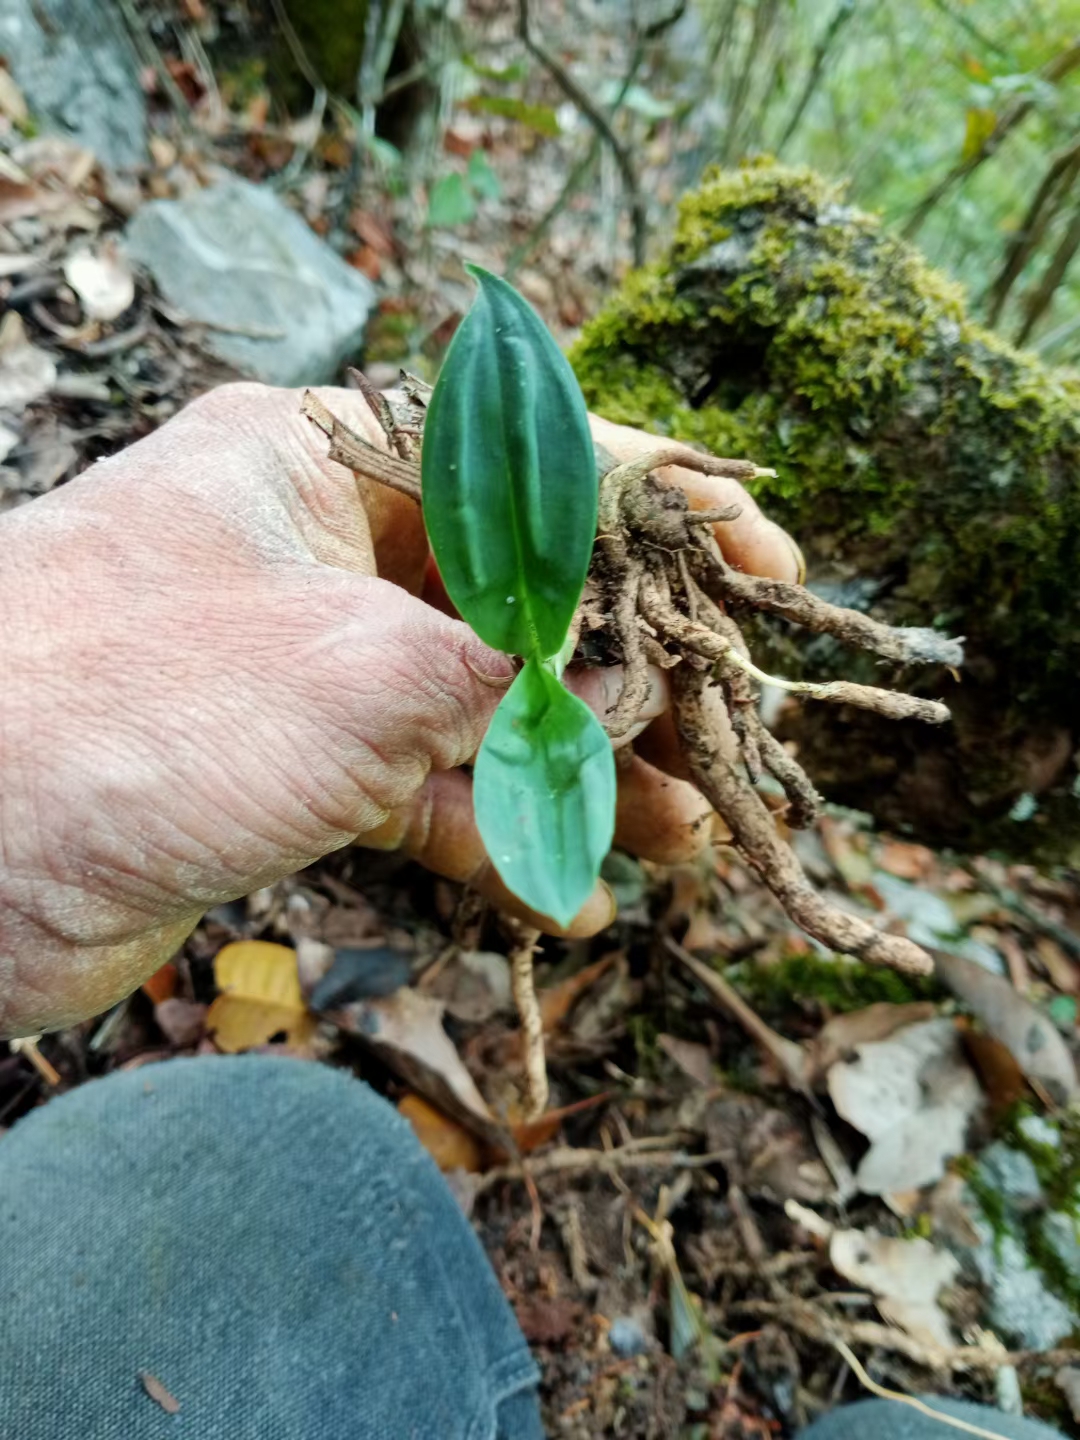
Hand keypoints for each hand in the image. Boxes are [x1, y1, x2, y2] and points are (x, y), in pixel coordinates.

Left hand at [0, 383, 799, 1036]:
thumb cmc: (130, 713)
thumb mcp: (364, 671)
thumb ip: (515, 673)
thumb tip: (631, 686)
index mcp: (327, 458)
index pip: (535, 459)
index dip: (667, 510)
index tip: (767, 567)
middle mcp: (322, 545)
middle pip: (523, 591)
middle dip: (634, 666)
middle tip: (728, 734)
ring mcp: (307, 659)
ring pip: (483, 699)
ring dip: (583, 764)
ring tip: (684, 831)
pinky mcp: (289, 763)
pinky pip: (425, 784)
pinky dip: (496, 829)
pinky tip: (570, 887)